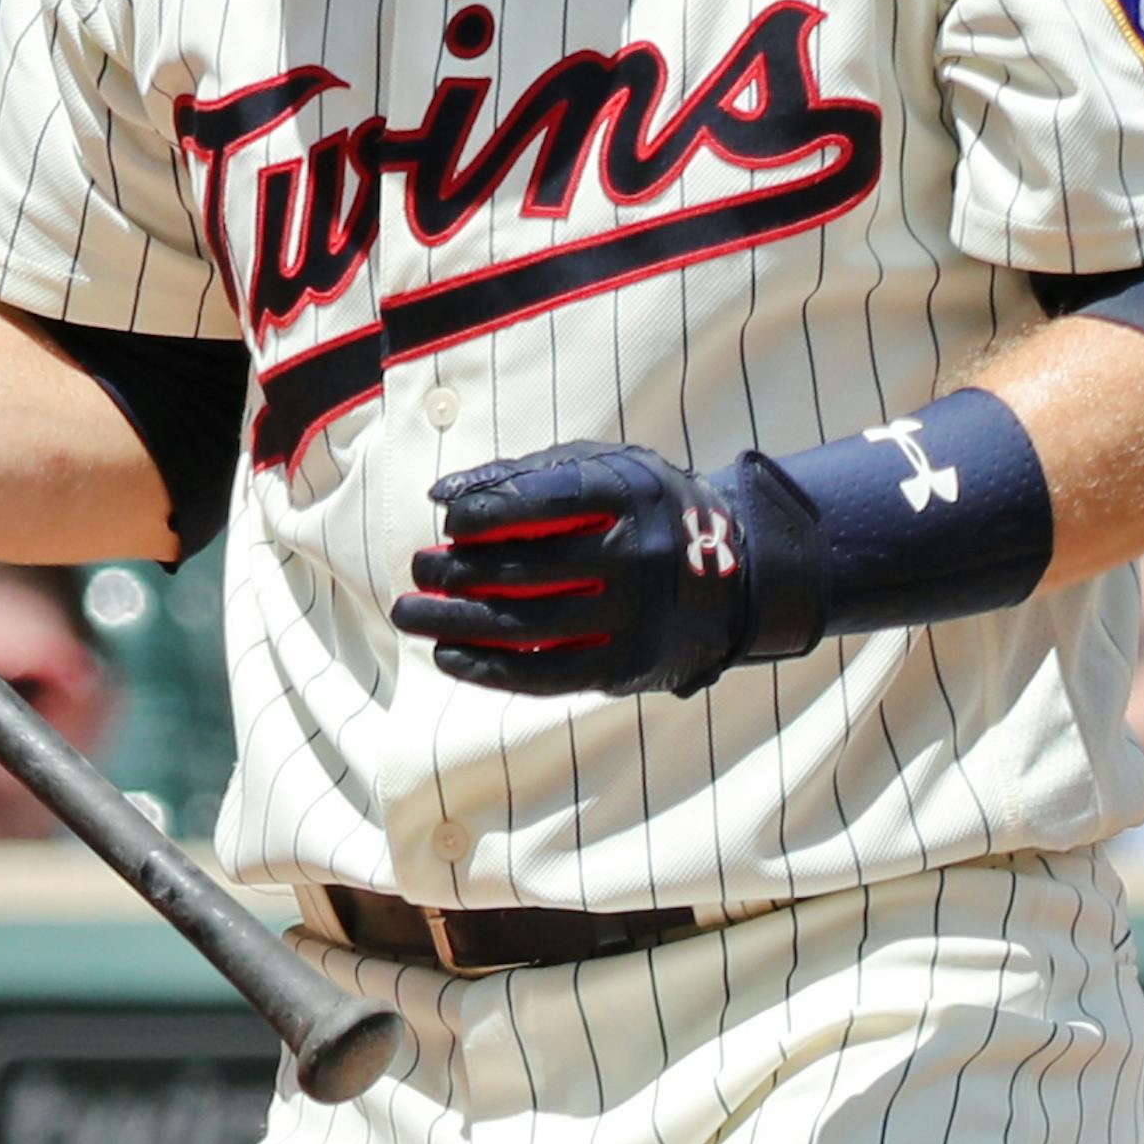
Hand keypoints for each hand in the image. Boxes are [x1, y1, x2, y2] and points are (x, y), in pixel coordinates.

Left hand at [390, 440, 746, 696]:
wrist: (734, 570)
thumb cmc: (640, 508)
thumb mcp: (600, 469)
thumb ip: (520, 477)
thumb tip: (441, 497)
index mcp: (630, 493)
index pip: (545, 502)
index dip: (486, 514)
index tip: (449, 524)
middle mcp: (638, 555)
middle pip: (529, 569)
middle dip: (458, 572)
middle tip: (417, 569)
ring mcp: (636, 617)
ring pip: (529, 626)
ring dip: (457, 623)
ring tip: (410, 613)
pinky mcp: (628, 667)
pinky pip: (546, 674)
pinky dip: (490, 669)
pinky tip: (448, 656)